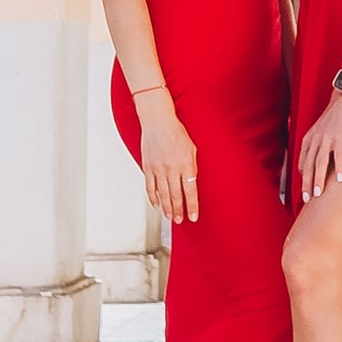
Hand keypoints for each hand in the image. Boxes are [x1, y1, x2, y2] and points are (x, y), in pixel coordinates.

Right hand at [136, 93, 199, 226]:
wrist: (158, 121)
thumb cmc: (176, 132)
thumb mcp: (192, 148)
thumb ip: (192, 166)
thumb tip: (191, 182)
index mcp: (186, 164)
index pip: (190, 191)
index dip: (192, 206)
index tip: (193, 217)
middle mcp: (172, 169)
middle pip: (176, 196)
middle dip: (179, 211)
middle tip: (180, 220)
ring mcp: (158, 169)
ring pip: (163, 195)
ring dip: (167, 208)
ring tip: (170, 217)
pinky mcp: (148, 168)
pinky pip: (150, 188)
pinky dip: (153, 198)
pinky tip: (157, 205)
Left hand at [297, 89, 341, 196]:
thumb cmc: (333, 118)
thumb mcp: (319, 130)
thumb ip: (315, 145)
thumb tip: (314, 163)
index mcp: (308, 139)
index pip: (302, 162)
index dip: (303, 178)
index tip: (305, 191)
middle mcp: (315, 139)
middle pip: (309, 165)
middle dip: (307, 184)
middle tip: (307, 199)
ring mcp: (327, 138)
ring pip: (320, 162)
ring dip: (319, 179)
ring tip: (319, 193)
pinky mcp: (339, 135)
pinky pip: (338, 155)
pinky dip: (338, 167)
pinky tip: (339, 179)